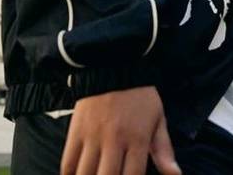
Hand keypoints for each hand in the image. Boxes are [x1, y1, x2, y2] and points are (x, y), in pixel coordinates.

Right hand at [60, 85, 180, 174]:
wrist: (113, 68)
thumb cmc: (140, 97)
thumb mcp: (158, 120)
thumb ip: (164, 150)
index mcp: (138, 138)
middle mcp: (115, 140)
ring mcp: (93, 137)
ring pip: (85, 174)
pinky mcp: (75, 132)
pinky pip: (68, 163)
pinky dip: (70, 174)